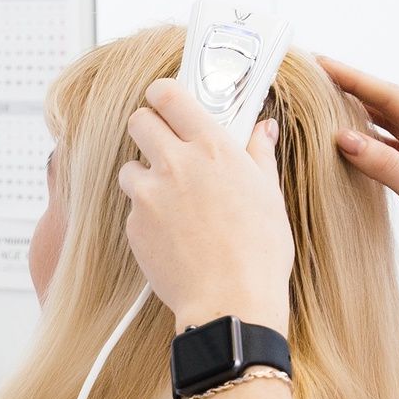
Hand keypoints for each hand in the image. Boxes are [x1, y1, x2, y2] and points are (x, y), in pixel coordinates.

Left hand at [119, 79, 293, 331]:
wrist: (230, 303)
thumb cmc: (259, 253)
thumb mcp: (269, 195)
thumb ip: (258, 153)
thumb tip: (263, 128)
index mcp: (211, 148)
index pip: (169, 95)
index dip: (163, 94)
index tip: (166, 99)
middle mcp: (175, 164)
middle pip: (138, 121)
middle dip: (149, 128)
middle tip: (165, 145)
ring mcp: (149, 195)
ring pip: (129, 167)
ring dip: (144, 176)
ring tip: (170, 198)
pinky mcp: (133, 226)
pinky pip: (132, 209)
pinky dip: (146, 215)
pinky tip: (172, 233)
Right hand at [319, 56, 398, 328]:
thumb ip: (386, 167)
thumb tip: (343, 138)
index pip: (390, 96)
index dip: (352, 78)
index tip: (321, 62)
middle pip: (390, 106)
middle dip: (353, 90)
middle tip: (317, 76)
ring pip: (394, 129)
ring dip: (362, 117)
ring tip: (328, 104)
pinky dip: (374, 147)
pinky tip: (355, 146)